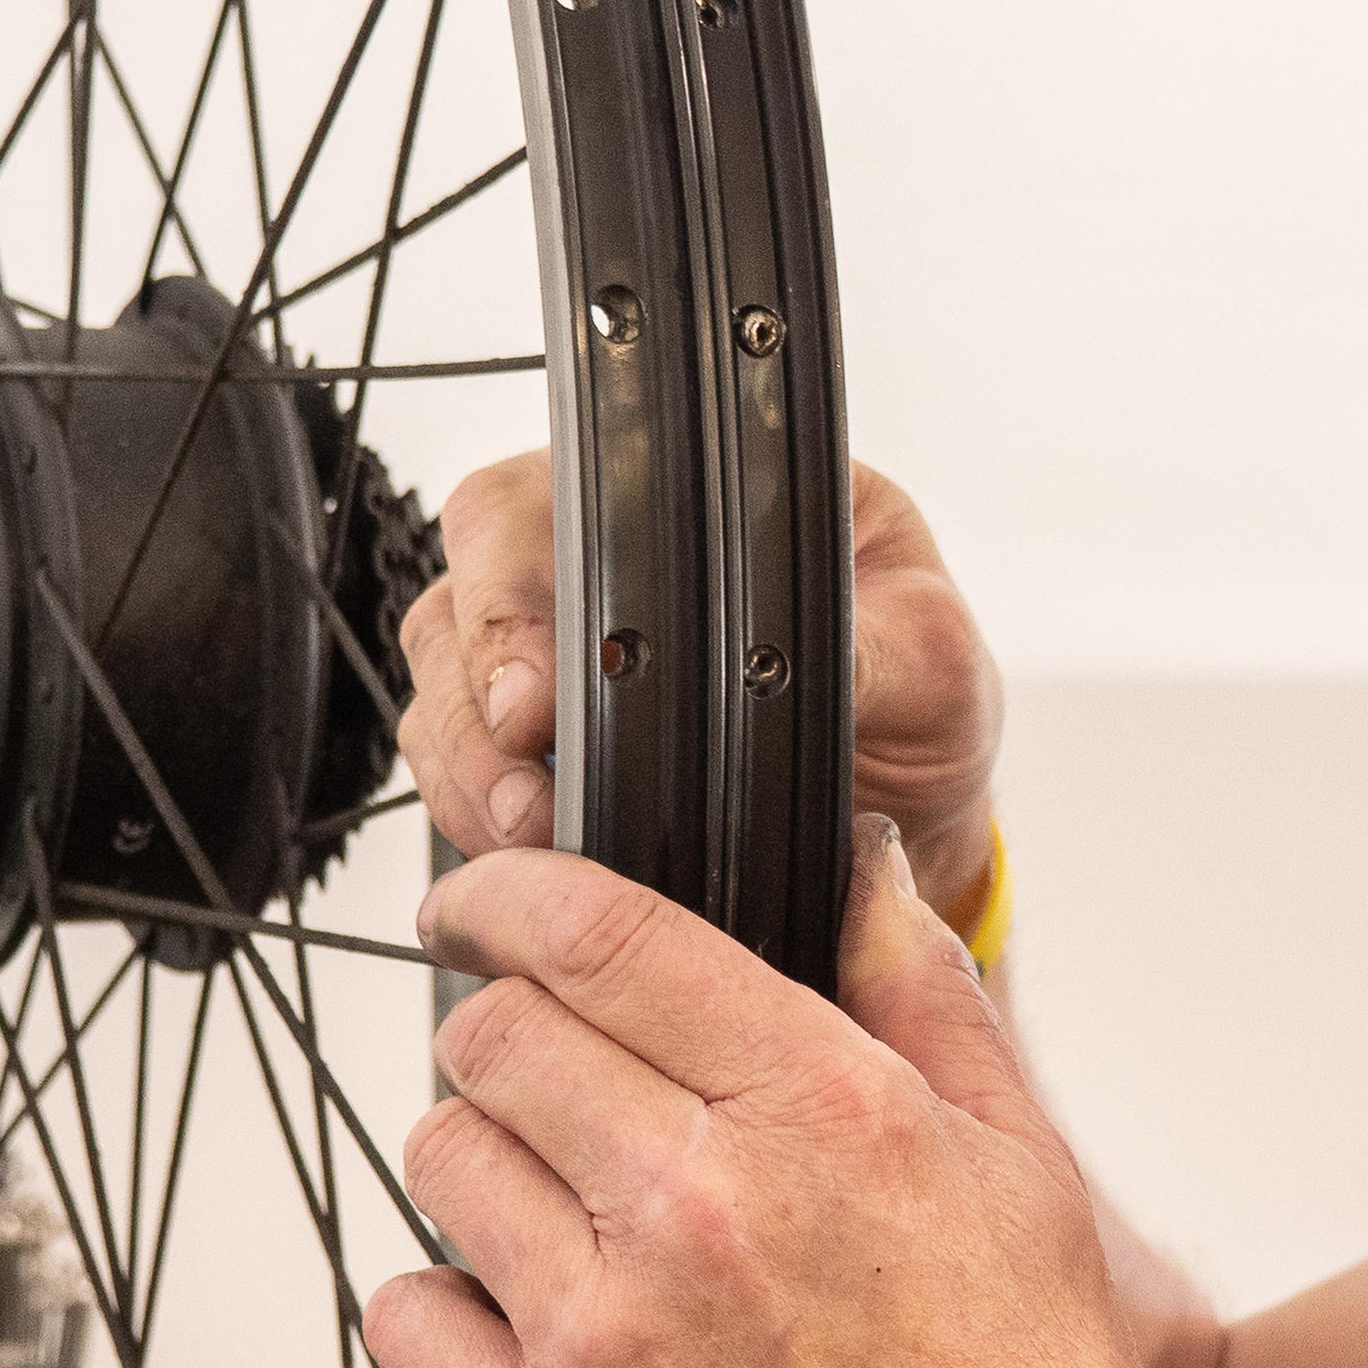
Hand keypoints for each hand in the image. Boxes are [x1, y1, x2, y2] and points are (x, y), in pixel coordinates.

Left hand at [368, 814, 1152, 1367]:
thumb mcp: (1026, 1180)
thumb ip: (928, 1003)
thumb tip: (868, 878)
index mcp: (820, 1115)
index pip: (600, 935)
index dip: (514, 892)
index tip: (489, 900)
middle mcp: (695, 1207)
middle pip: (495, 1036)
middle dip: (512, 1032)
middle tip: (553, 1075)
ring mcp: (600, 1332)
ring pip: (445, 1160)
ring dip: (489, 1163)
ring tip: (565, 1215)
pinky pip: (406, 1314)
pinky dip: (448, 1304)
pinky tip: (530, 1324)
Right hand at [393, 455, 1007, 920]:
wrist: (913, 801)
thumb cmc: (916, 688)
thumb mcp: (927, 655)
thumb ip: (870, 651)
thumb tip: (812, 666)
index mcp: (670, 505)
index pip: (524, 510)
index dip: (502, 596)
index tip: (532, 696)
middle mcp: (584, 573)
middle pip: (455, 611)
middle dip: (471, 713)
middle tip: (528, 796)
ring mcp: (545, 664)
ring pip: (439, 704)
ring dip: (469, 780)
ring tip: (532, 839)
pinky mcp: (537, 758)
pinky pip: (461, 782)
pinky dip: (481, 827)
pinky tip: (535, 861)